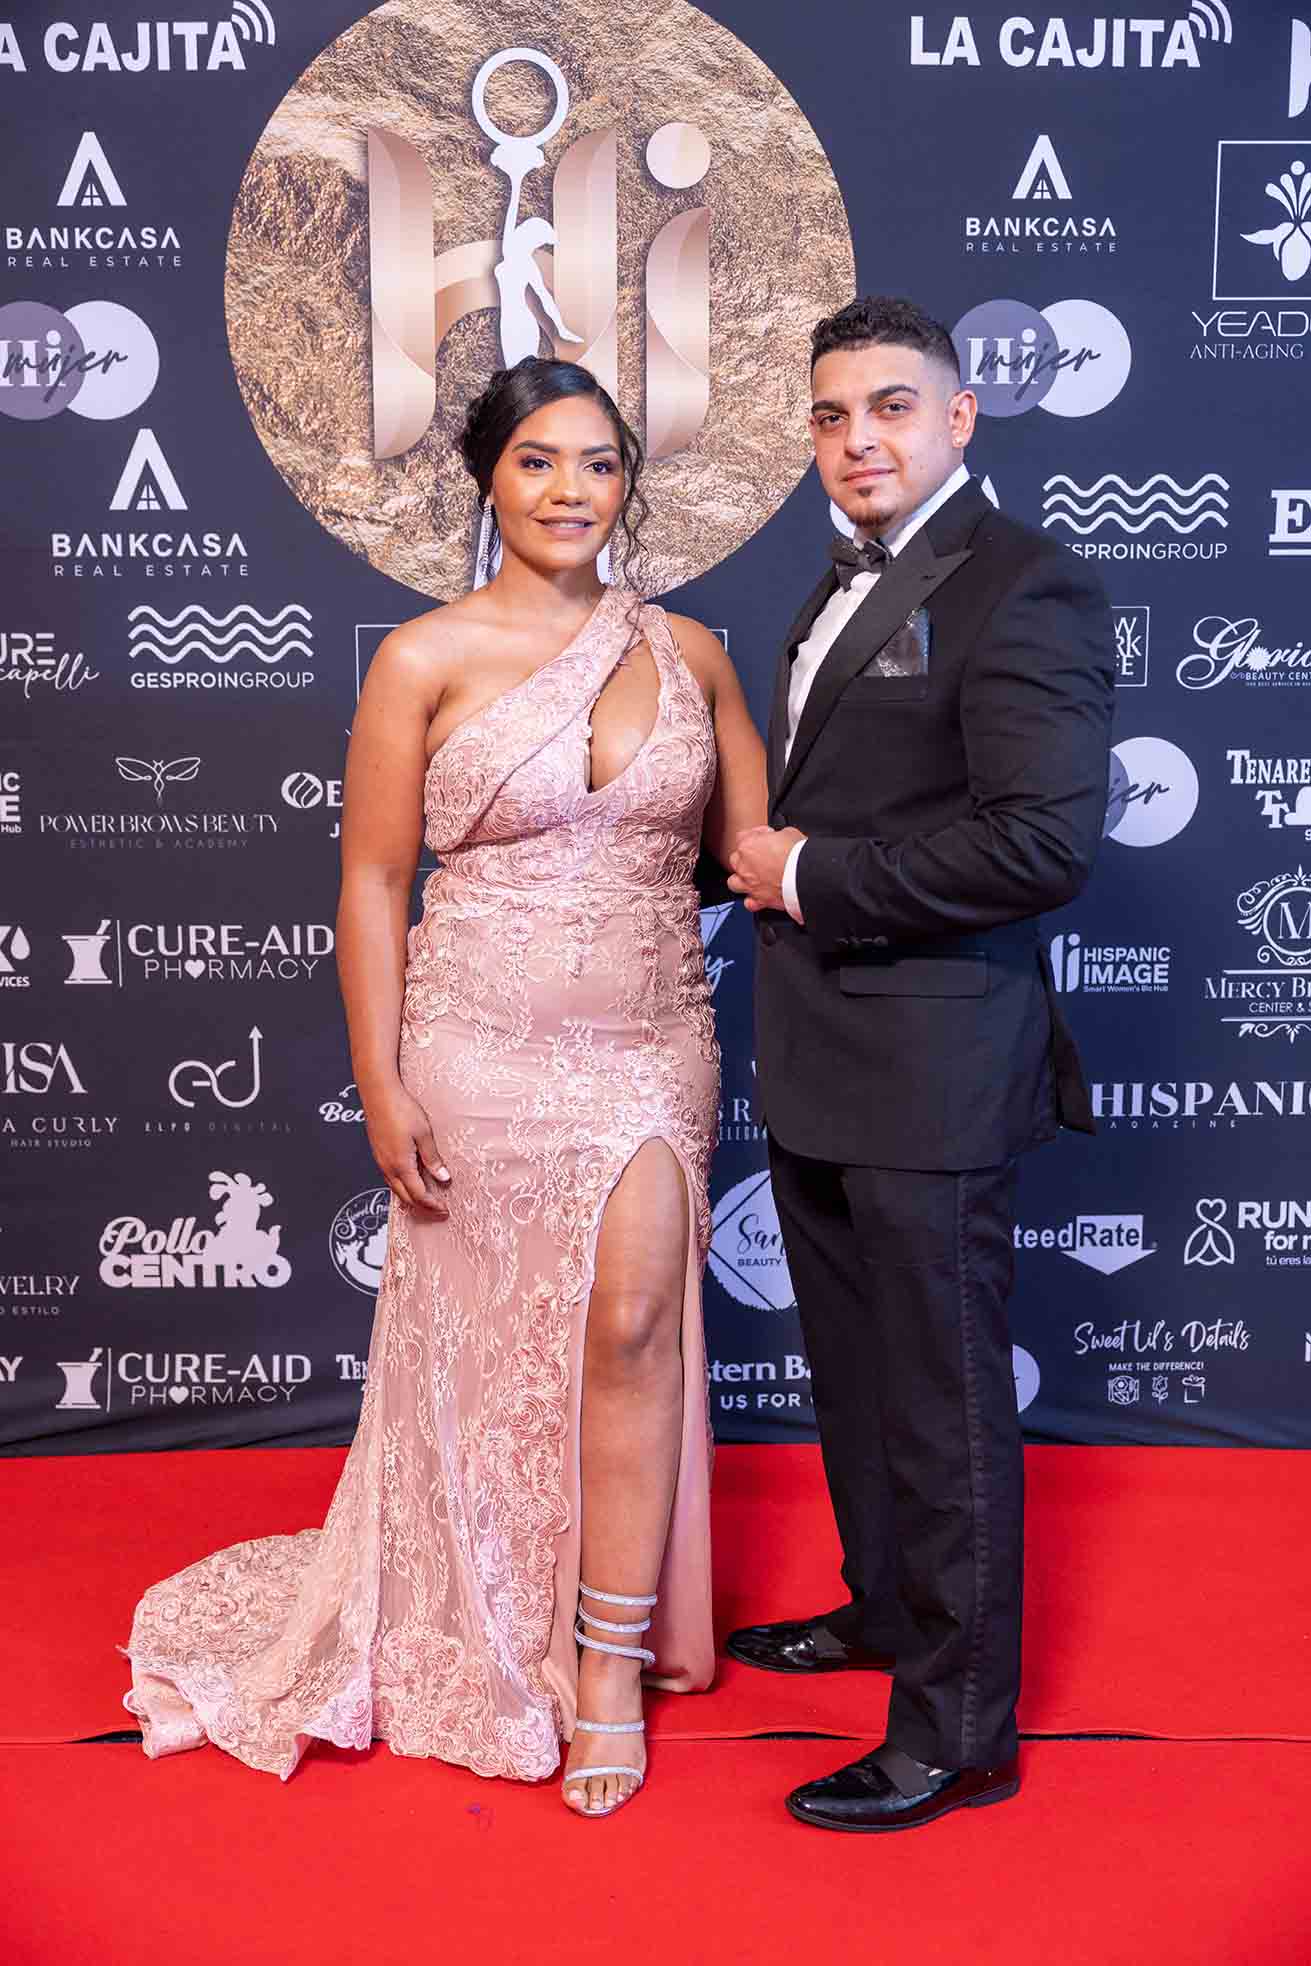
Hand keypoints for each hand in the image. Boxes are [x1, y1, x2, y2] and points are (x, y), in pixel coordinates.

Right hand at [364, 1085, 451, 1214]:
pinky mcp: (378, 1154)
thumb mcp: (424, 1134)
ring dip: (412, 1198)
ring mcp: (380, 1162)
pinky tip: (411, 1182)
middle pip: (405, 1197)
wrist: (378, 1094)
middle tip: (438, 1211)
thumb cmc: (401, 1109)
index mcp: (401, 1165)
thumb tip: (442, 1177)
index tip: (444, 1210)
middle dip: (423, 1207)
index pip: (418, 1195)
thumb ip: (432, 1159)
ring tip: (427, 1200)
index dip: (432, 1205)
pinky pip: (390, 1179)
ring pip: (396, 1189)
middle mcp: (388, 1167)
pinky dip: (402, 1187)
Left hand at [727, 825, 803, 913]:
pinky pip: (749, 903)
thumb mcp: (788, 833)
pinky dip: (753, 900)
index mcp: (748, 846)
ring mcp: (750, 884)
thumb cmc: (798, 854)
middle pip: (736, 859)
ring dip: (742, 880)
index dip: (756, 836)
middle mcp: (744, 866)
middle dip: (747, 857)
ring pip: (734, 882)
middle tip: (762, 856)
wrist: (806, 876)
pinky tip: (761, 896)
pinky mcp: (760, 900)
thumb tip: (779, 839)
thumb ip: (777, 837)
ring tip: (754, 877)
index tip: (766, 837)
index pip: (742, 837)